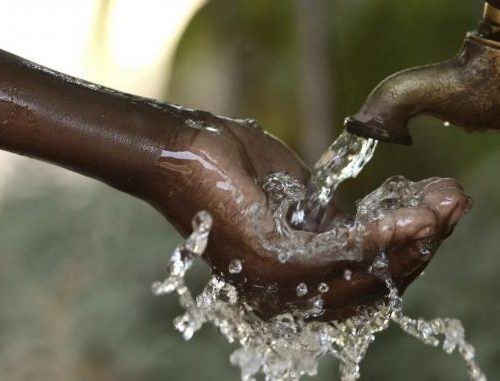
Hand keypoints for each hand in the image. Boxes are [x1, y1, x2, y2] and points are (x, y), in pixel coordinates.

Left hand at [150, 114, 470, 320]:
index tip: (436, 213)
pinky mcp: (269, 259)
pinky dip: (379, 236)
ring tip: (440, 208)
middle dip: (417, 247)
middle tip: (451, 206)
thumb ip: (328, 222)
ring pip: (361, 274)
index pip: (360, 281)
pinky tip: (410, 215)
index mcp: (286, 284)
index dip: (404, 252)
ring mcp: (273, 284)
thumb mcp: (293, 201)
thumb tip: (362, 227)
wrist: (182, 150)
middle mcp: (282, 297)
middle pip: (368, 285)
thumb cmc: (232, 169)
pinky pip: (338, 254)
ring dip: (408, 240)